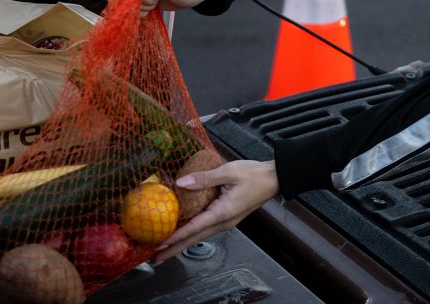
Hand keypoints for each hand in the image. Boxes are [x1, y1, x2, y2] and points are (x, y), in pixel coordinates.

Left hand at [151, 160, 278, 264]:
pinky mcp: (227, 216)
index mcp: (223, 212)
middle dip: (174, 249)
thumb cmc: (254, 174)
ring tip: (165, 248)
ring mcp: (226, 221)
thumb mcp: (229, 171)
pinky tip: (184, 232)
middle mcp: (224, 222)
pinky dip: (192, 233)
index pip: (194, 228)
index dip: (175, 237)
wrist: (275, 178)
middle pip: (194, 239)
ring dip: (181, 243)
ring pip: (199, 235)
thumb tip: (181, 182)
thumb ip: (204, 178)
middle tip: (155, 258)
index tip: (159, 244)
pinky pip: (206, 228)